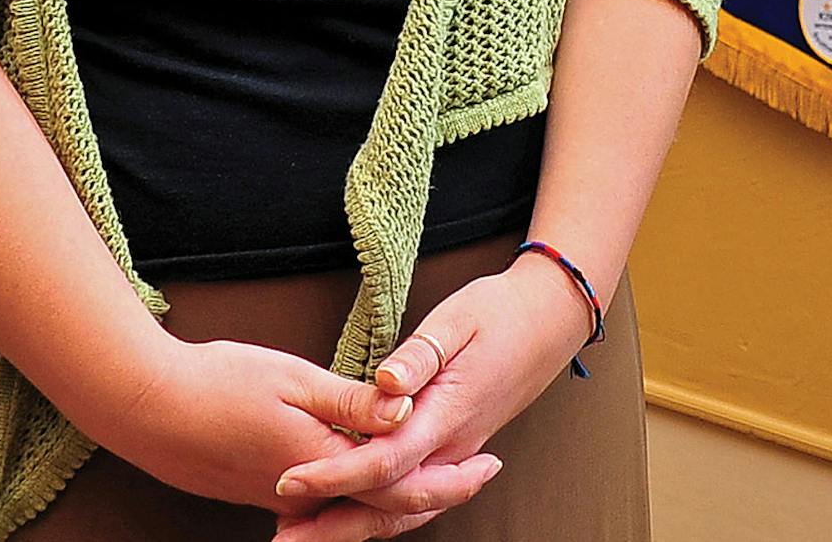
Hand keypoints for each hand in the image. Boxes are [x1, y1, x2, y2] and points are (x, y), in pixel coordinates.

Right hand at [100, 333, 497, 522]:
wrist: (148, 409)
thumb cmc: (218, 382)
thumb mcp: (293, 378)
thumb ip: (352, 402)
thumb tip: (405, 411)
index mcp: (322, 462)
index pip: (399, 483)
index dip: (447, 478)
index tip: (487, 464)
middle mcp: (307, 493)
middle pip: (384, 508)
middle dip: (437, 494)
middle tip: (480, 475)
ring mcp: (283, 497)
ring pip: (357, 512)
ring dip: (402, 499)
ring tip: (443, 478)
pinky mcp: (263, 492)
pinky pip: (329, 508)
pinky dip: (363, 499)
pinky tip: (375, 481)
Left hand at [267, 254, 596, 541]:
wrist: (549, 321)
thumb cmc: (498, 313)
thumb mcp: (456, 320)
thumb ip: (419, 356)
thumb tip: (385, 383)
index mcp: (446, 414)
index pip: (383, 460)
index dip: (332, 473)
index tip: (288, 479)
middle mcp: (452, 447)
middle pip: (389, 503)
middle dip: (334, 525)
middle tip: (282, 537)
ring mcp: (456, 454)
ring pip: (404, 509)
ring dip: (354, 527)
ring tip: (304, 535)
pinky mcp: (456, 450)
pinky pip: (415, 495)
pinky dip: (381, 513)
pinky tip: (350, 512)